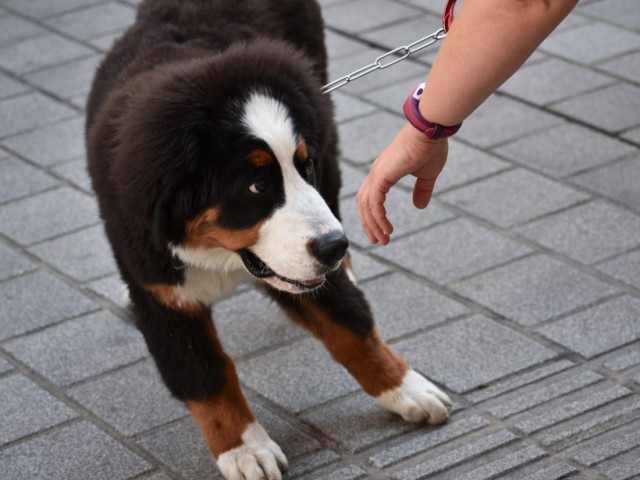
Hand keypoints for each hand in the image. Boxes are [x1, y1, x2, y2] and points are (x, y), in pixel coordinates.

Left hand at [356, 123, 448, 244]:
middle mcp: (376, 173)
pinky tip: (387, 229)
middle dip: (369, 224)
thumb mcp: (427, 175)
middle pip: (363, 204)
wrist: (430, 132)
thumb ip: (422, 190)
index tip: (381, 231)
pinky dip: (378, 218)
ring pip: (367, 206)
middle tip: (377, 241)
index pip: (370, 197)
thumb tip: (419, 206)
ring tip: (383, 240)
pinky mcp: (381, 176)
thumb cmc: (430, 148)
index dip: (373, 216)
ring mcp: (377, 174)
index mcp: (384, 172)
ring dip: (373, 225)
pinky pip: (374, 203)